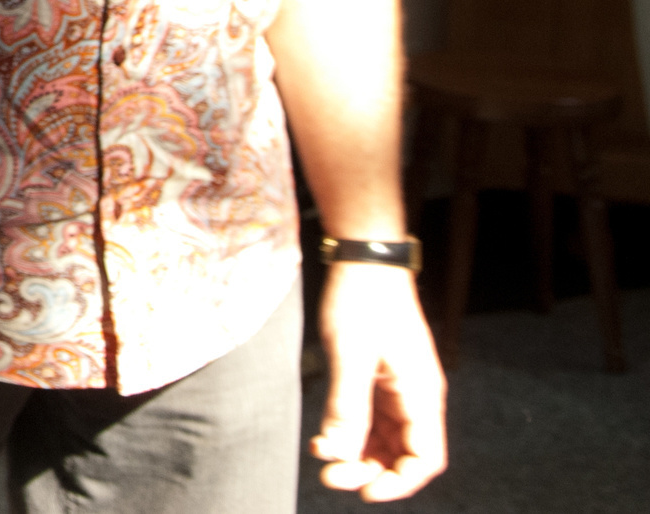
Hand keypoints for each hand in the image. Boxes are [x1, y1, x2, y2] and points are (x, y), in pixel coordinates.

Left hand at [312, 263, 445, 500]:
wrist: (364, 258)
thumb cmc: (363, 300)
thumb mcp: (351, 355)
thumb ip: (347, 407)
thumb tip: (338, 452)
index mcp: (422, 394)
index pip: (426, 458)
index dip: (400, 483)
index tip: (365, 493)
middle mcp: (416, 396)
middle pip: (403, 454)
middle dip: (370, 471)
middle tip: (330, 475)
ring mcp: (399, 387)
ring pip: (386, 439)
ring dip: (359, 454)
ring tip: (324, 457)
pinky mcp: (380, 377)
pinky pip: (372, 418)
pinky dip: (352, 432)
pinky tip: (326, 436)